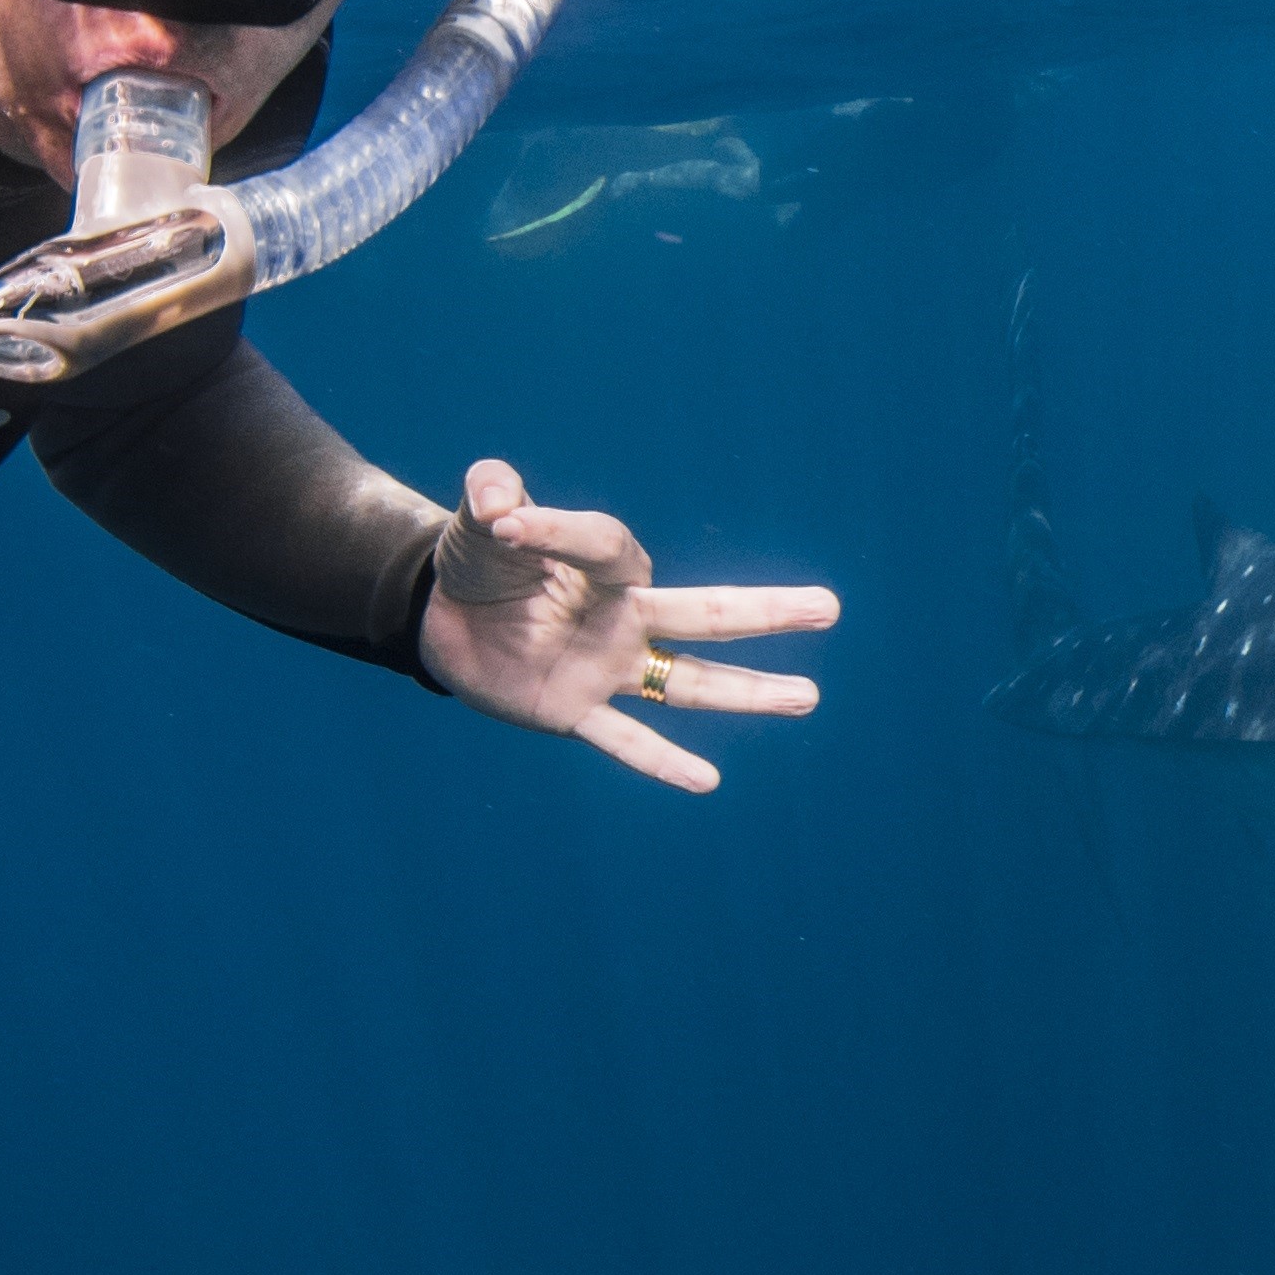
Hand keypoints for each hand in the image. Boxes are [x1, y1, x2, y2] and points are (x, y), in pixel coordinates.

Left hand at [413, 458, 835, 790]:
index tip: (506, 526)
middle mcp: (622, 615)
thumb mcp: (481, 519)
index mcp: (605, 563)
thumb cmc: (481, 558)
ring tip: (808, 696)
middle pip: (703, 614)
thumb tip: (500, 504)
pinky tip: (706, 782)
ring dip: (747, 692)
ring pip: (688, 683)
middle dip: (766, 612)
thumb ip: (492, 492)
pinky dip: (661, 762)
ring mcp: (606, 667)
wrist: (445, 617)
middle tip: (829, 608)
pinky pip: (625, 739)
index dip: (554, 531)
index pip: (603, 545)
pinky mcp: (573, 710)